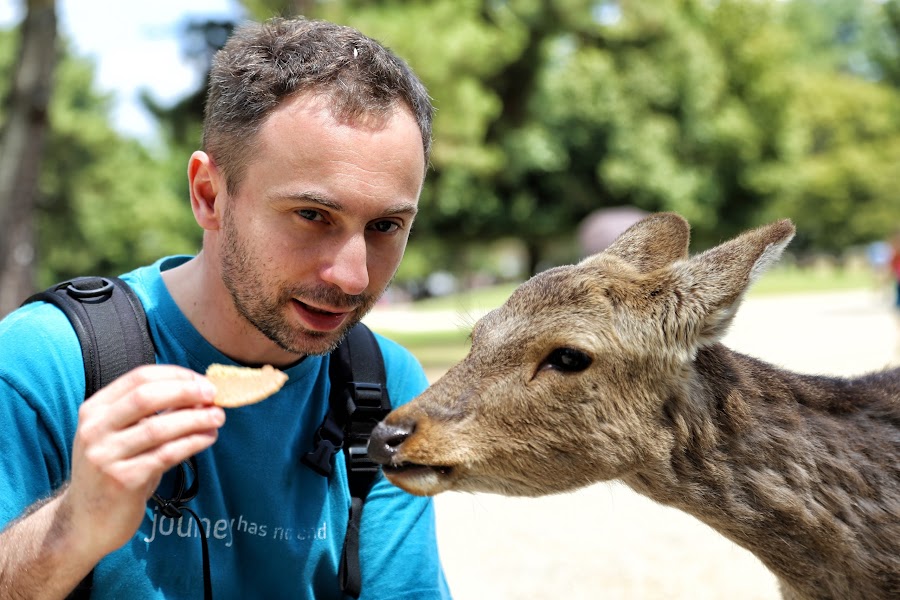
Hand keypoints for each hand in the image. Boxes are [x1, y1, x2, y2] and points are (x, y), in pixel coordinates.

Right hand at [61, 365, 224, 558]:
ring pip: (159, 427)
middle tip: (214, 394)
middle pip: (147, 397)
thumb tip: (197, 393)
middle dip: (186, 392)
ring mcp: (105, 456)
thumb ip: (151, 414)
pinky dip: (192, 442)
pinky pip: (166, 455)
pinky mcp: (123, 481)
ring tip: (218, 417)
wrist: (86, 522)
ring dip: (196, 419)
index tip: (202, 381)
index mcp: (94, 410)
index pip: (139, 378)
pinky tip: (208, 438)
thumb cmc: (113, 472)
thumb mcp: (121, 436)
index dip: (176, 375)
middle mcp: (95, 430)